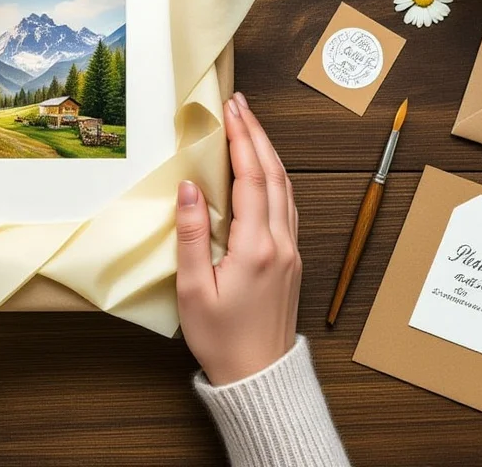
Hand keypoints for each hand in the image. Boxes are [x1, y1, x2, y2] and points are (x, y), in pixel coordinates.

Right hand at [175, 92, 300, 384]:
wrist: (259, 377)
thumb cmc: (222, 339)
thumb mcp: (195, 290)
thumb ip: (192, 235)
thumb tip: (189, 189)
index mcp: (257, 247)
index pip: (250, 178)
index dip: (240, 139)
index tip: (230, 110)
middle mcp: (281, 243)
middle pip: (273, 175)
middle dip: (256, 134)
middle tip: (240, 105)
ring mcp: (291, 251)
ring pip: (286, 188)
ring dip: (268, 153)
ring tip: (250, 127)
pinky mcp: (291, 261)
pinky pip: (288, 206)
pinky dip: (275, 178)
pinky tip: (264, 172)